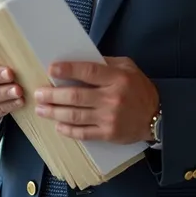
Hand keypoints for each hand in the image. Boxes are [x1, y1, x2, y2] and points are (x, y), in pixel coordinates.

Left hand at [34, 57, 158, 143]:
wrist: (157, 115)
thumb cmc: (139, 88)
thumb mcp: (128, 67)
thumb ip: (106, 63)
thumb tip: (79, 62)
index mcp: (117, 78)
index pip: (89, 71)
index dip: (69, 69)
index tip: (52, 69)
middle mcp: (112, 98)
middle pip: (76, 96)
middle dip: (53, 95)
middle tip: (38, 93)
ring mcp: (109, 118)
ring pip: (75, 115)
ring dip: (54, 112)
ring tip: (41, 109)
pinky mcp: (108, 134)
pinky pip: (83, 133)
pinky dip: (68, 130)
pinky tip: (57, 125)